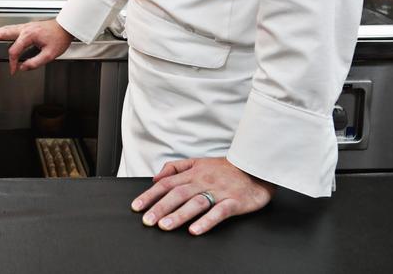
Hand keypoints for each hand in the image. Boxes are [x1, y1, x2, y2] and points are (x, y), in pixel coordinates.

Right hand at [0, 19, 72, 74]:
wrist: (65, 27)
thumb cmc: (59, 38)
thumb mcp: (50, 54)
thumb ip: (35, 62)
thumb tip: (23, 67)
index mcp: (29, 35)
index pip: (14, 51)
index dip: (12, 62)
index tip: (14, 70)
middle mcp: (24, 29)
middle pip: (2, 33)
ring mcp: (24, 27)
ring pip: (4, 29)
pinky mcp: (26, 27)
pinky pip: (9, 29)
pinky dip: (0, 31)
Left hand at [131, 157, 274, 235]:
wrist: (256, 166)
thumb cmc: (226, 168)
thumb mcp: (198, 162)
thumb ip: (176, 168)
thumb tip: (155, 177)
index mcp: (193, 173)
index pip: (166, 183)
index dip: (150, 195)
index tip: (137, 207)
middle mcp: (203, 181)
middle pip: (178, 194)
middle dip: (160, 207)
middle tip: (147, 220)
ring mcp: (219, 192)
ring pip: (195, 203)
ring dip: (179, 215)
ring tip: (165, 226)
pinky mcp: (234, 202)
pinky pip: (219, 212)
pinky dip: (206, 221)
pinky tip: (195, 230)